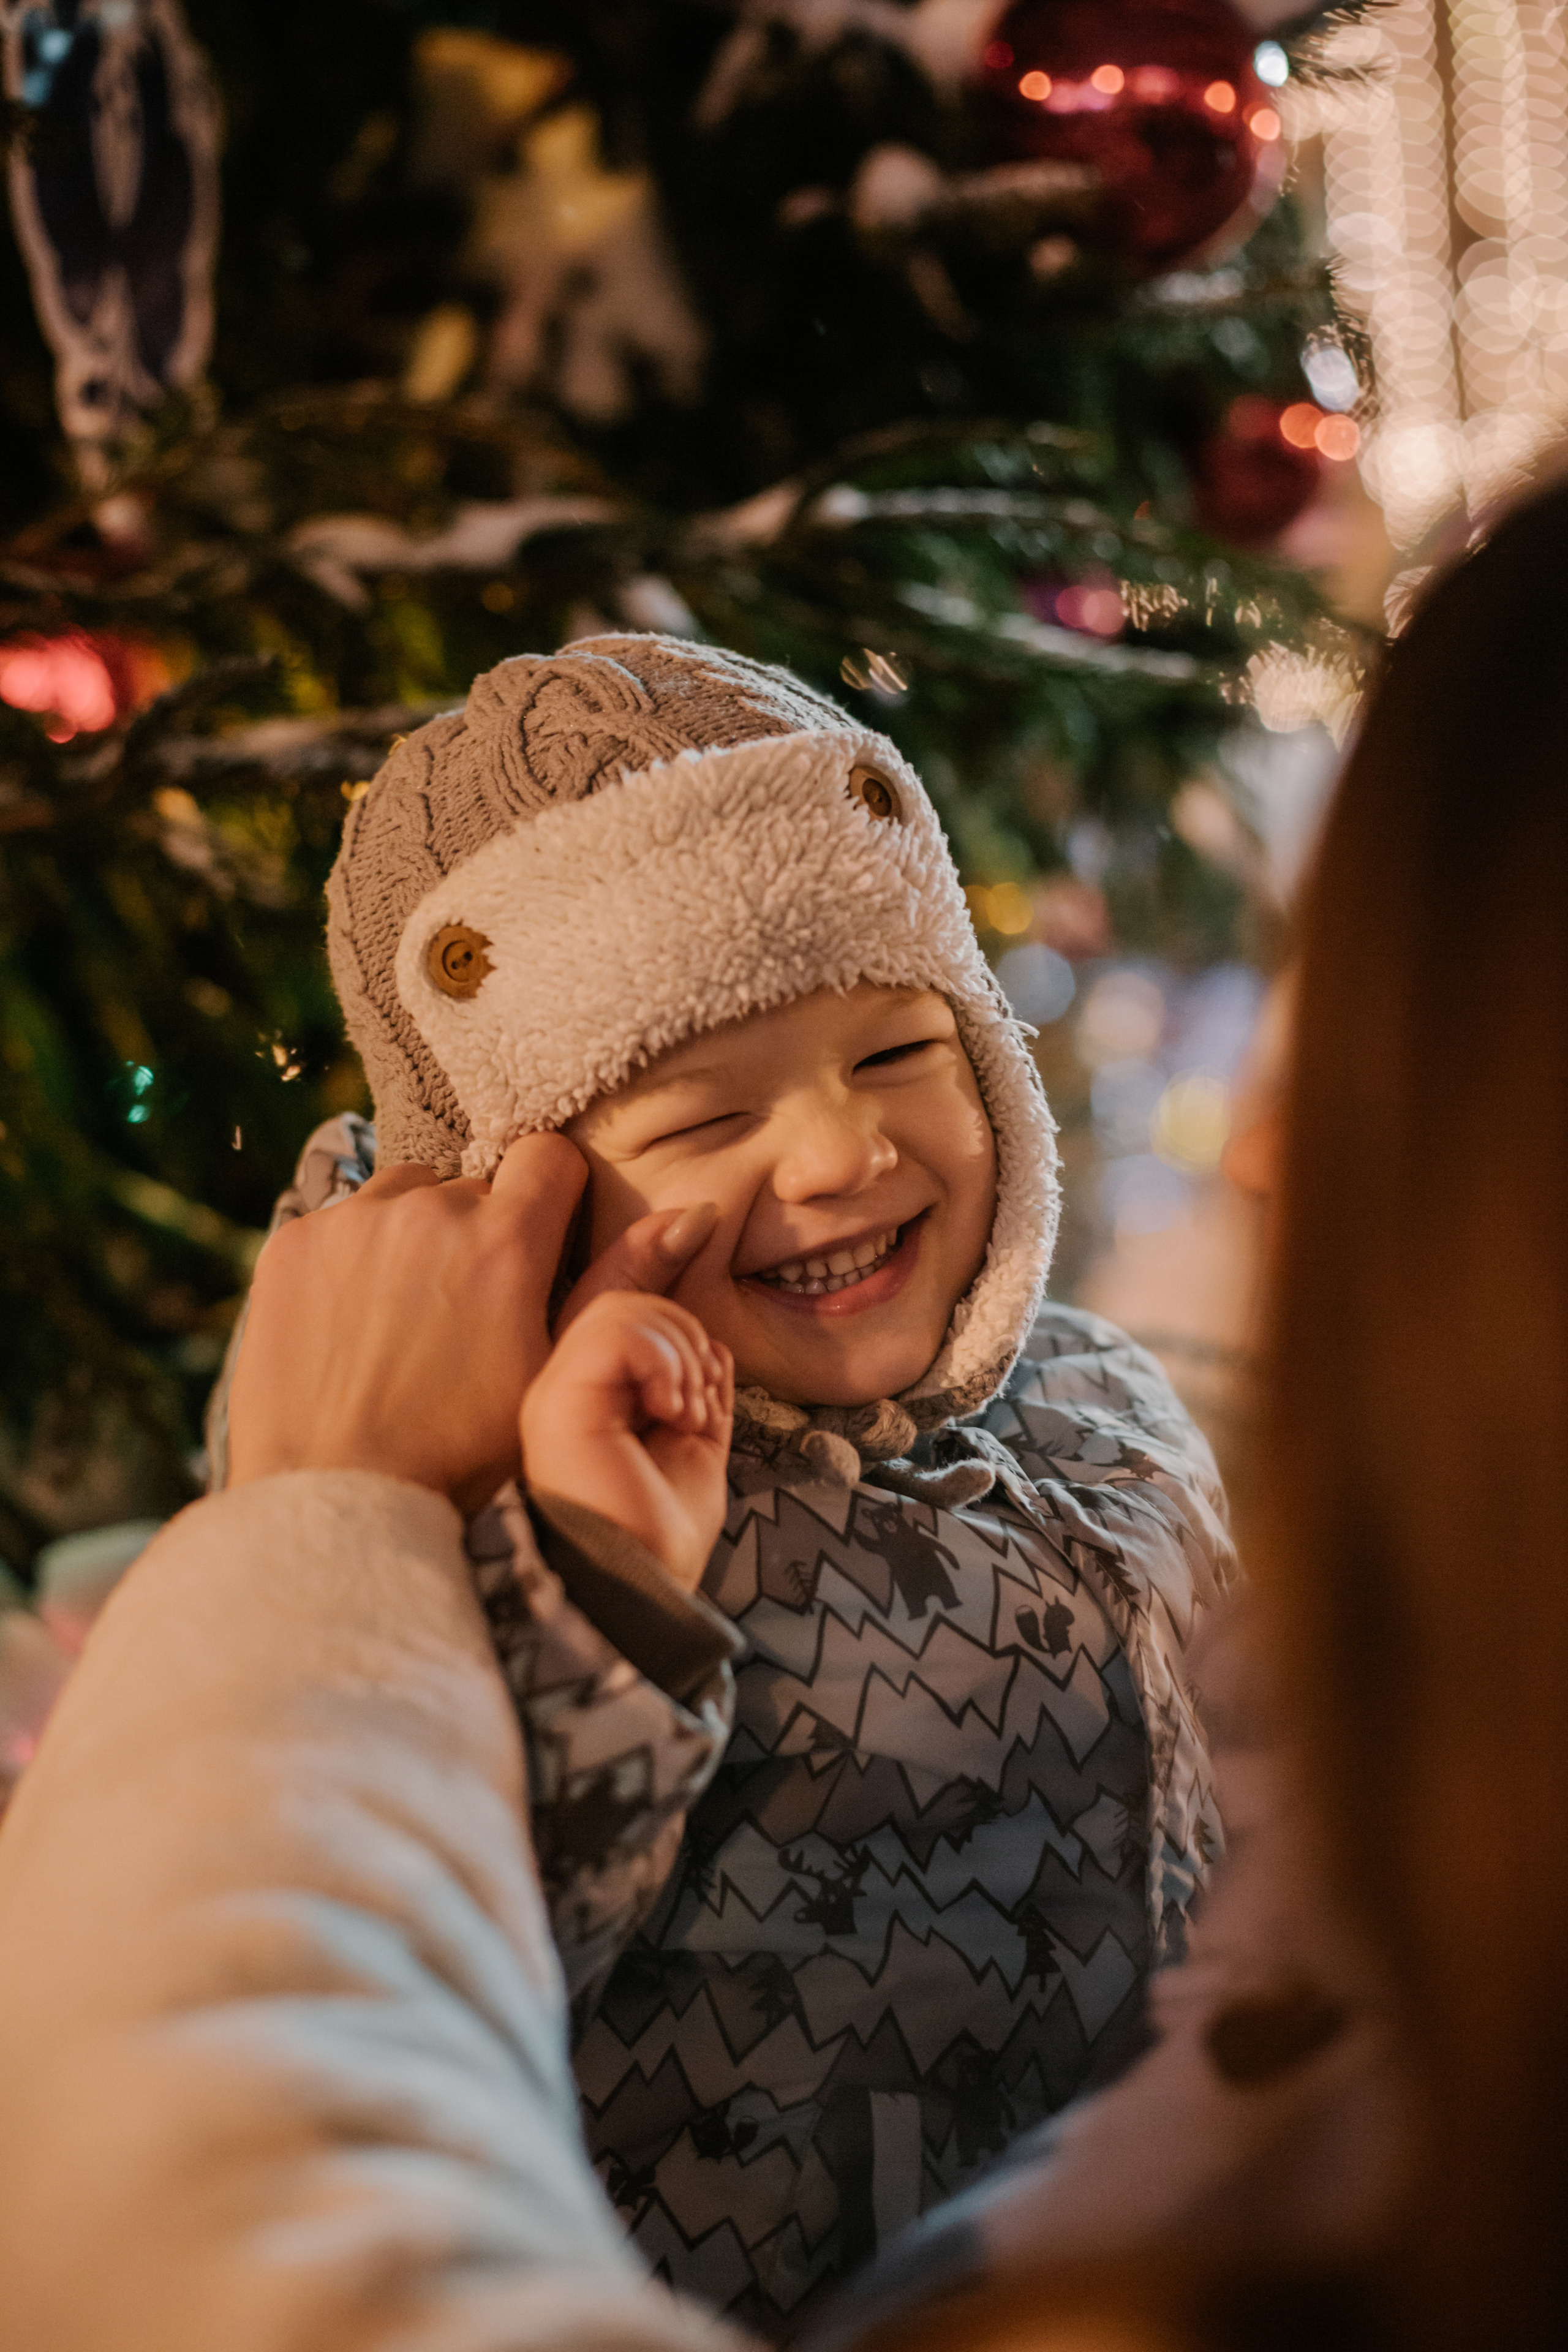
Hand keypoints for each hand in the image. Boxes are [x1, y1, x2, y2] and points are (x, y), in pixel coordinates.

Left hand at [227, 1132, 719, 1515]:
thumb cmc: (464, 1459)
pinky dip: (354, 1260)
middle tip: (471, 1314)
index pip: (549, 1157)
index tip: (542, 1246)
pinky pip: (341, 1224)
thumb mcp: (558, 1374)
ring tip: (412, 1320)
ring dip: (416, 1237)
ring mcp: (351, 1225)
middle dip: (481, 1233)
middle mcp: (427, 1212)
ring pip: (405, 1197)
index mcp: (505, 1242)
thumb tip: (692, 1211)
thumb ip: (624, 1284)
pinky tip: (357, 1329)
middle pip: (475, 1185)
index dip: (553, 1200)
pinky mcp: (292, 1245)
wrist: (341, 1507)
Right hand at [522, 1293, 733, 1592]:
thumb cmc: (662, 1535)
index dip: (679, 1336)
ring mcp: (559, 1392)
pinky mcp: (561, 1401)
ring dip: (675, 1351)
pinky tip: (670, 1410)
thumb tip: (714, 1344)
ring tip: (683, 1411)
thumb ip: (700, 1393)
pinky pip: (614, 1331)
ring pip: (618, 1309)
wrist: (643, 1587)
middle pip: (623, 1304)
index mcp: (593, 1398)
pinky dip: (661, 1358)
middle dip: (682, 1336)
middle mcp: (567, 1389)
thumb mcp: (696, 1448)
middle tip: (696, 1401)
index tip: (705, 1397)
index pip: (626, 1320)